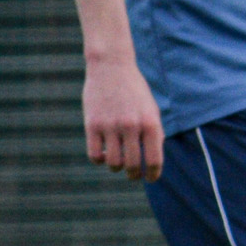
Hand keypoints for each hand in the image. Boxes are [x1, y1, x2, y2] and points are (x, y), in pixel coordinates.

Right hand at [83, 56, 163, 181]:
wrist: (112, 67)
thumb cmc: (135, 91)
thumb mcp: (151, 110)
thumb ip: (153, 134)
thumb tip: (151, 162)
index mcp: (151, 123)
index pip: (154, 160)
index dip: (152, 174)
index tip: (149, 178)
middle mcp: (132, 126)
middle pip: (132, 166)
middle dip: (133, 175)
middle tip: (132, 174)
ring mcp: (111, 126)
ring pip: (113, 164)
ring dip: (116, 167)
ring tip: (118, 161)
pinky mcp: (92, 124)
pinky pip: (94, 155)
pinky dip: (99, 159)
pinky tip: (104, 153)